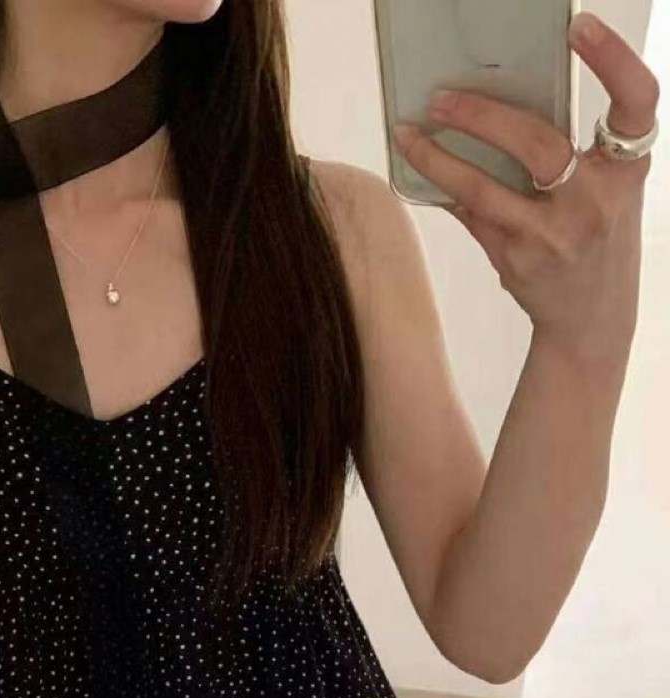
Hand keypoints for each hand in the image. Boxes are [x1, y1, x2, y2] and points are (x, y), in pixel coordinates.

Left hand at [392, 11, 658, 362]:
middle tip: (443, 98)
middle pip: (538, 145)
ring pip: (485, 189)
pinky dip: (445, 191)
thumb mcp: (606, 190)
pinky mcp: (516, 260)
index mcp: (625, 171)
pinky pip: (471, 217)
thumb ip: (575, 151)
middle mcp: (593, 202)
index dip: (612, 59)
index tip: (577, 27)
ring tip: (409, 134)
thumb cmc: (596, 238)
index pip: (636, 102)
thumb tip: (502, 99)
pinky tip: (420, 173)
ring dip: (439, 160)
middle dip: (483, 117)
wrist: (590, 321)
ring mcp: (552, 236)